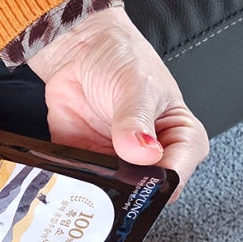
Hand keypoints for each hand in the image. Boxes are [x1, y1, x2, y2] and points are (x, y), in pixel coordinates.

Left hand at [27, 7, 208, 200]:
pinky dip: (69, 183)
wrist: (78, 48)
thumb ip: (137, 121)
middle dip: (125, 193)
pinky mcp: (83, 160)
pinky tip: (64, 180)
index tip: (141, 181)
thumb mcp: (138, 85)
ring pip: (108, 192)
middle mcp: (148, 155)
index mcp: (178, 137)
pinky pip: (77, 181)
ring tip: (85, 183)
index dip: (160, 183)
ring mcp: (114, 161)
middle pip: (142, 190)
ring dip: (95, 192)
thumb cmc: (121, 58)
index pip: (178, 173)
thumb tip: (143, 152)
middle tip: (109, 185)